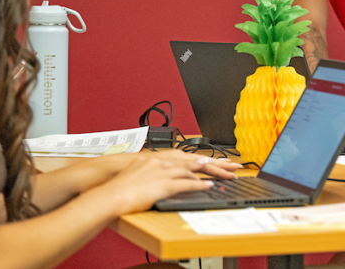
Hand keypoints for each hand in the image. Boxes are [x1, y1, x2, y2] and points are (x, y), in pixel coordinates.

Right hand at [101, 150, 240, 214]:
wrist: (109, 186)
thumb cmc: (123, 181)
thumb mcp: (143, 170)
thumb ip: (157, 171)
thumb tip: (165, 176)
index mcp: (163, 158)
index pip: (192, 157)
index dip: (209, 160)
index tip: (222, 161)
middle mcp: (166, 162)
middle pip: (198, 161)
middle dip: (218, 164)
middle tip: (235, 166)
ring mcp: (165, 172)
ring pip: (195, 171)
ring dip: (213, 173)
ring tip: (228, 175)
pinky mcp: (162, 185)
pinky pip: (185, 185)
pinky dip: (198, 185)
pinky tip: (209, 186)